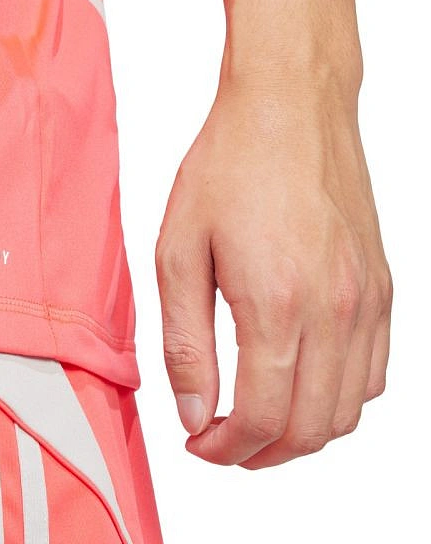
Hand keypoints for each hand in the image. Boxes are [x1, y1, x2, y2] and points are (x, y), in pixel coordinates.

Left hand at [154, 76, 392, 467]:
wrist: (289, 108)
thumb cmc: (228, 166)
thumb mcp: (178, 250)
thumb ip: (186, 341)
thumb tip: (193, 411)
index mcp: (276, 305)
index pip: (260, 419)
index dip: (224, 449)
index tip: (199, 445)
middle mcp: (335, 312)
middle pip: (309, 428)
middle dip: (260, 453)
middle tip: (222, 442)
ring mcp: (367, 301)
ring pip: (348, 410)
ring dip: (300, 432)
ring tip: (257, 420)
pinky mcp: (383, 286)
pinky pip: (374, 372)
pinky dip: (338, 398)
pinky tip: (301, 381)